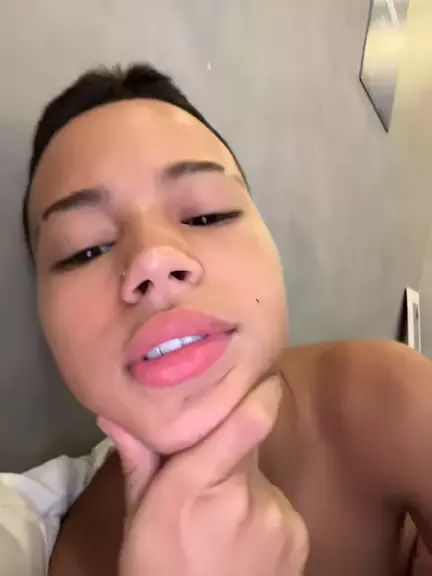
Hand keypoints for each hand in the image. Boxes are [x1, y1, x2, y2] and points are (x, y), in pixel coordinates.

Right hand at [99, 376, 308, 574]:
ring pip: (258, 477)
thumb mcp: (136, 521)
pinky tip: (241, 542)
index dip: (257, 392)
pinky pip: (277, 505)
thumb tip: (114, 409)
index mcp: (197, 485)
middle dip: (228, 452)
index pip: (245, 422)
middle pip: (244, 445)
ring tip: (219, 523)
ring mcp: (279, 516)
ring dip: (241, 488)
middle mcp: (246, 496)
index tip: (260, 372)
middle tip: (206, 481)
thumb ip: (137, 461)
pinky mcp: (299, 535)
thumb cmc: (157, 571)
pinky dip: (260, 513)